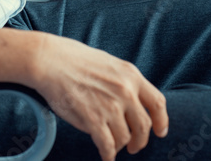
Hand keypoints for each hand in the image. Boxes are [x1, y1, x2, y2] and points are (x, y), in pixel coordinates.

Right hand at [29, 34, 167, 160]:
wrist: (49, 60)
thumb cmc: (73, 59)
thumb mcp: (108, 63)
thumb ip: (123, 82)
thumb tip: (131, 102)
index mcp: (131, 75)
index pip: (157, 103)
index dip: (161, 121)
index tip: (160, 131)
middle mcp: (126, 91)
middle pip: (144, 126)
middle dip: (140, 140)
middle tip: (133, 147)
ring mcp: (111, 106)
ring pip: (125, 137)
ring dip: (119, 145)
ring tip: (112, 146)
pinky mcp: (94, 119)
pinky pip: (108, 145)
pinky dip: (108, 155)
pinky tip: (106, 157)